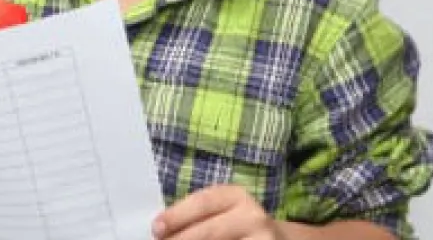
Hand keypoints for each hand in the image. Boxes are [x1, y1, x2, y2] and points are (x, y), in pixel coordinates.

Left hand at [153, 186, 287, 239]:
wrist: (276, 239)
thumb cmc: (234, 223)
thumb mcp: (219, 211)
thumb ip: (195, 216)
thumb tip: (162, 230)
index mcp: (236, 196)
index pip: (202, 203)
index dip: (177, 215)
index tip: (156, 228)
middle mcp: (253, 216)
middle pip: (209, 230)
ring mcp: (263, 239)